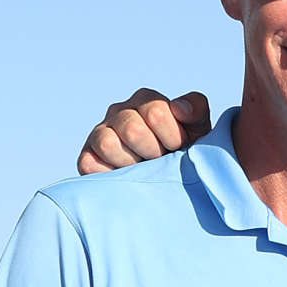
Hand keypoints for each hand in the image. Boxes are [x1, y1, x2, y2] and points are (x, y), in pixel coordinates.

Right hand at [76, 89, 210, 173]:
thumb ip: (196, 109)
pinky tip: (125, 179)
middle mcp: (120, 112)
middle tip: (160, 161)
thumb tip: (179, 109)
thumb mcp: (198, 130)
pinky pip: (90, 163)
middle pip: (132, 129)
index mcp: (146, 101)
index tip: (178, 148)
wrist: (168, 185)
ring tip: (142, 170)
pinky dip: (109, 174)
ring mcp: (101, 133)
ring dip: (131, 164)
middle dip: (153, 152)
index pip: (156, 113)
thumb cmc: (184, 154)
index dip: (172, 137)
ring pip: (108, 143)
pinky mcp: (88, 157)